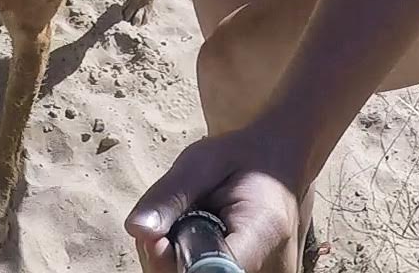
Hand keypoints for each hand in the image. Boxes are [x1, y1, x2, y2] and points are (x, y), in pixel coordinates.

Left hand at [126, 129, 302, 272]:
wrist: (281, 162)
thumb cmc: (243, 156)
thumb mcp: (204, 161)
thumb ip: (171, 194)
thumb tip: (137, 229)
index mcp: (262, 231)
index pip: (208, 270)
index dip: (170, 262)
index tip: (158, 236)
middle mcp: (273, 267)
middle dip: (168, 260)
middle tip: (173, 220)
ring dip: (178, 263)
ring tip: (190, 226)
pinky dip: (189, 266)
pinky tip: (196, 242)